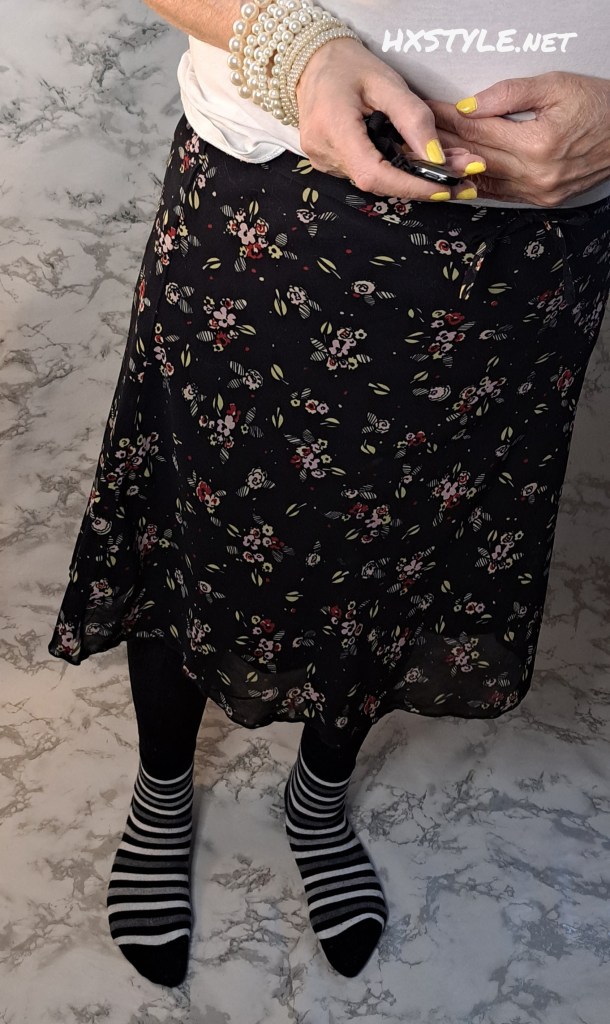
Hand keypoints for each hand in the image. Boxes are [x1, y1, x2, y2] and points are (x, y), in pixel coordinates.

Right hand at [295, 37, 486, 201]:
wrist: (314, 63)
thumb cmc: (348, 66)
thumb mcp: (386, 82)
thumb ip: (413, 118)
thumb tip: (436, 158)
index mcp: (333, 129)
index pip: (374, 174)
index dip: (410, 186)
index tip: (444, 188)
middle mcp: (324, 153)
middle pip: (378, 182)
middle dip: (420, 183)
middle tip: (459, 178)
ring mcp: (324, 162)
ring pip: (374, 181)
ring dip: (411, 177)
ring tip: (446, 167)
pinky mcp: (330, 164)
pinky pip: (366, 173)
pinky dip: (394, 170)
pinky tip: (416, 162)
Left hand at [429, 72, 609, 205]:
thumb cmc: (597, 105)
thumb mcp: (556, 85)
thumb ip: (509, 95)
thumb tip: (469, 106)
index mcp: (537, 144)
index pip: (478, 131)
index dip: (449, 120)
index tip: (428, 111)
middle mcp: (535, 175)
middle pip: (475, 159)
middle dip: (444, 145)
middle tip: (418, 135)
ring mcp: (538, 192)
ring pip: (483, 180)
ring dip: (454, 168)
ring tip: (430, 156)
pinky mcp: (541, 200)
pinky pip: (499, 193)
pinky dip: (476, 183)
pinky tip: (457, 176)